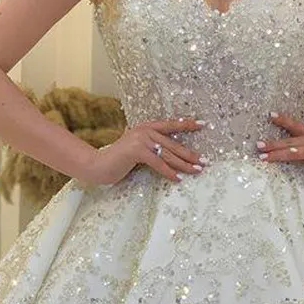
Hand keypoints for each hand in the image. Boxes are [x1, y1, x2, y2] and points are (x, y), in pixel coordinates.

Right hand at [75, 117, 208, 186]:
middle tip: (205, 161)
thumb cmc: (119, 160)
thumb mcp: (138, 149)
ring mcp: (141, 139)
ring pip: (168, 154)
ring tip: (197, 170)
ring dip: (184, 164)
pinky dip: (169, 172)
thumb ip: (152, 146)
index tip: (203, 124)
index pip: (171, 125)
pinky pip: (158, 163)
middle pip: (173, 144)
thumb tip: (172, 153)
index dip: (187, 124)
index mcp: (146, 127)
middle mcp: (145, 130)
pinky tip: (178, 179)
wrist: (98, 165)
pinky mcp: (137, 151)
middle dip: (190, 154)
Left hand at [257, 113, 303, 189]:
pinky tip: (288, 153)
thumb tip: (276, 152)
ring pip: (295, 147)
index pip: (294, 125)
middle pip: (290, 138)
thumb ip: (297, 151)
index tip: (269, 115)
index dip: (282, 119)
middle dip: (273, 142)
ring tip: (264, 154)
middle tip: (257, 145)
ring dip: (278, 150)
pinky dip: (297, 152)